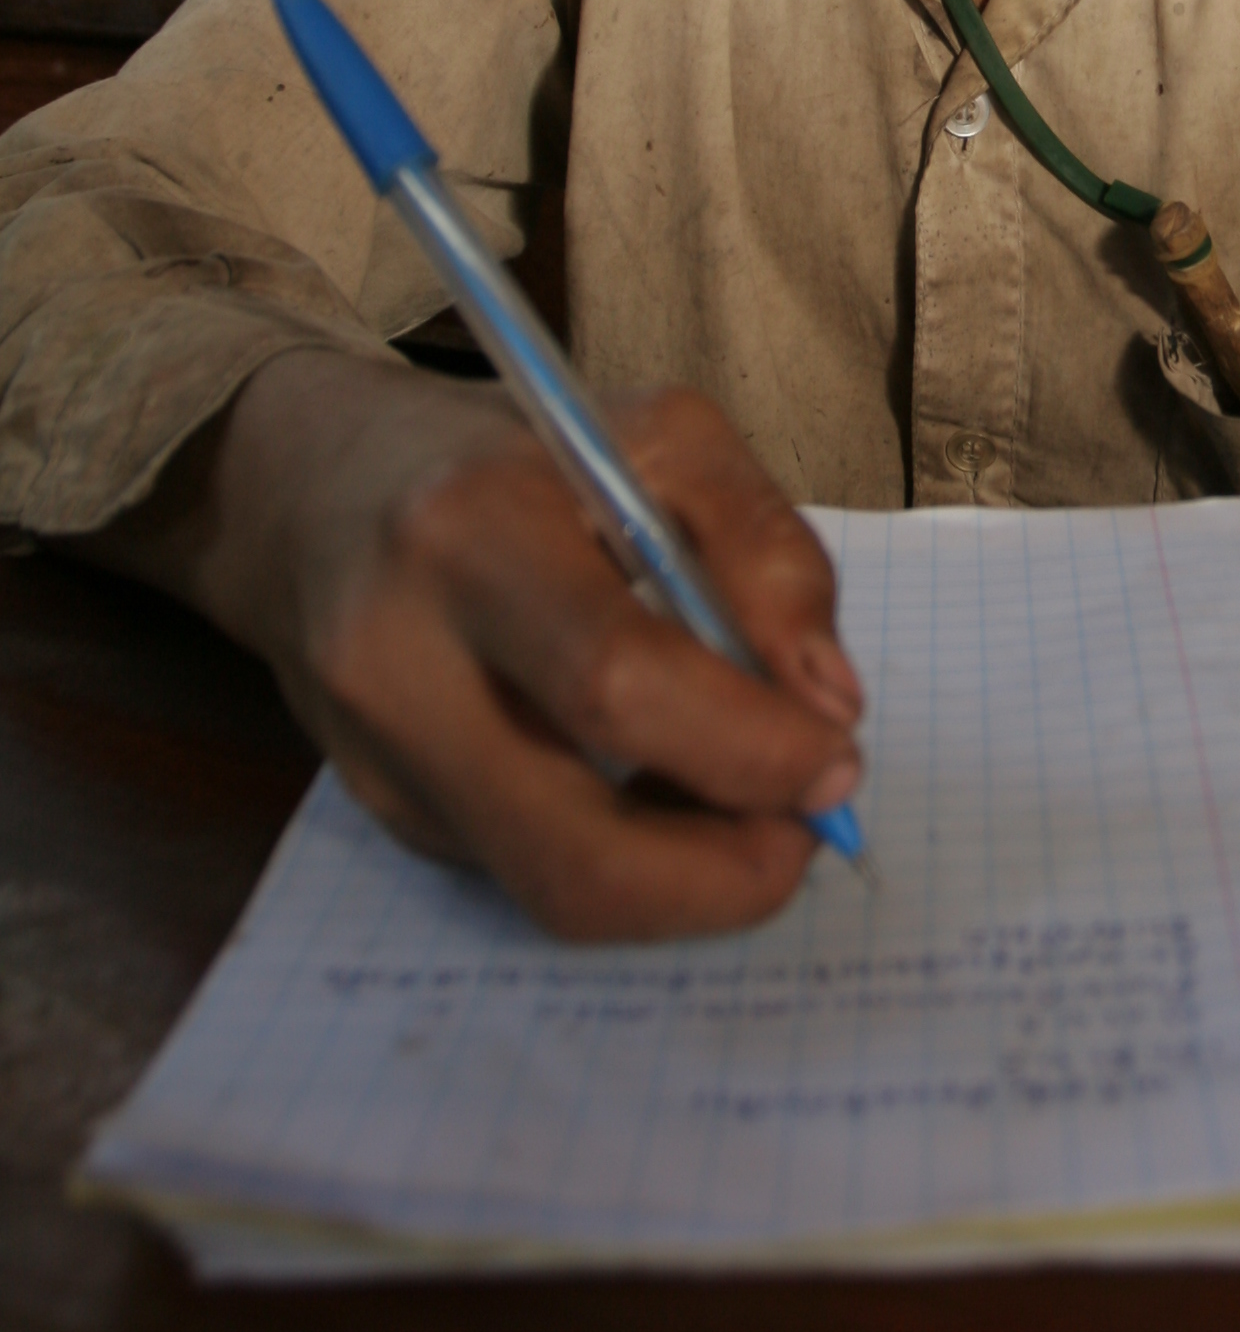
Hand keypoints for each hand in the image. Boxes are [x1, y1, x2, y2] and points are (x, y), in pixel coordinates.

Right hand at [120, 355, 864, 941]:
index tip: (837, 754)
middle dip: (729, 872)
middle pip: (577, 853)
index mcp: (469, 531)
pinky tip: (661, 784)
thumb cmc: (514, 452)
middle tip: (809, 823)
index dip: (752, 748)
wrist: (311, 487)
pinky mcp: (384, 817)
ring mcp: (379, 761)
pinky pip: (532, 874)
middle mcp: (399, 664)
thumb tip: (829, 706)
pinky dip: (631, 854)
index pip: (620, 685)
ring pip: (556, 895)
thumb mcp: (662, 436)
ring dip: (690, 880)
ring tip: (748, 802)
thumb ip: (767, 552)